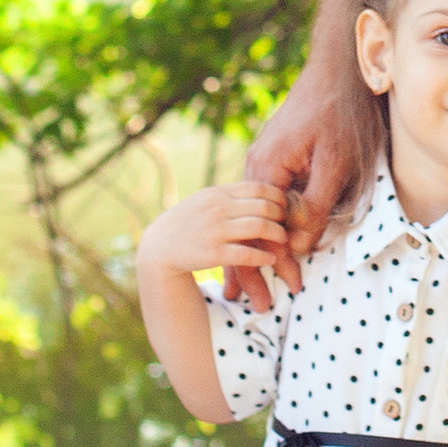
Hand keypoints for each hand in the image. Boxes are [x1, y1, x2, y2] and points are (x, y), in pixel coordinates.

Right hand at [139, 182, 290, 302]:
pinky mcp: (213, 253)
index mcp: (218, 193)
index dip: (278, 196)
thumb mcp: (205, 200)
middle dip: (281, 215)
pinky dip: (263, 257)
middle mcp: (217, 208)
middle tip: (288, 224)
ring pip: (259, 227)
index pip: (258, 187)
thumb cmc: (188, 222)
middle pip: (263, 206)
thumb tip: (261, 191)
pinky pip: (246, 254)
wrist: (159, 247)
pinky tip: (270, 259)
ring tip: (283, 240)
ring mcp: (215, 230)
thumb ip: (229, 195)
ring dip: (277, 235)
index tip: (285, 205)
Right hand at [238, 55, 353, 294]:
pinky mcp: (273, 159)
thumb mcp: (336, 163)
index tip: (287, 290)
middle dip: (252, 269)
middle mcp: (256, 168)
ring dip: (254, 254)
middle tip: (258, 308)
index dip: (274, 263)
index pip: (262, 229)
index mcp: (266, 170)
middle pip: (248, 229)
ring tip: (246, 289)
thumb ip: (316, 206)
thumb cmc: (338, 114)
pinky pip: (263, 204)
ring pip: (253, 219)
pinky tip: (262, 247)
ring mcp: (261, 163)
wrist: (334, 72)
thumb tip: (300, 248)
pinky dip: (262, 230)